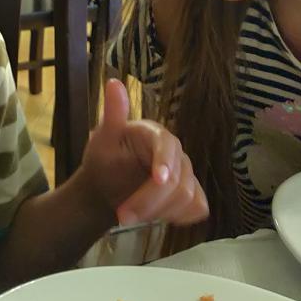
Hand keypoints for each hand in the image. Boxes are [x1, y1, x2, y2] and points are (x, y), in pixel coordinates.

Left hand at [78, 79, 208, 226]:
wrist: (107, 188)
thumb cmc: (104, 160)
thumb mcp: (103, 139)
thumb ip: (112, 114)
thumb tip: (113, 82)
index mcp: (154, 133)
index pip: (167, 145)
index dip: (165, 162)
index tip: (158, 179)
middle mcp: (176, 151)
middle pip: (178, 180)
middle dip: (149, 202)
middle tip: (122, 216)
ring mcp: (188, 173)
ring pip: (188, 197)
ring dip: (158, 214)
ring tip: (130, 216)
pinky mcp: (194, 194)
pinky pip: (197, 209)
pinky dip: (177, 217)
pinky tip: (155, 216)